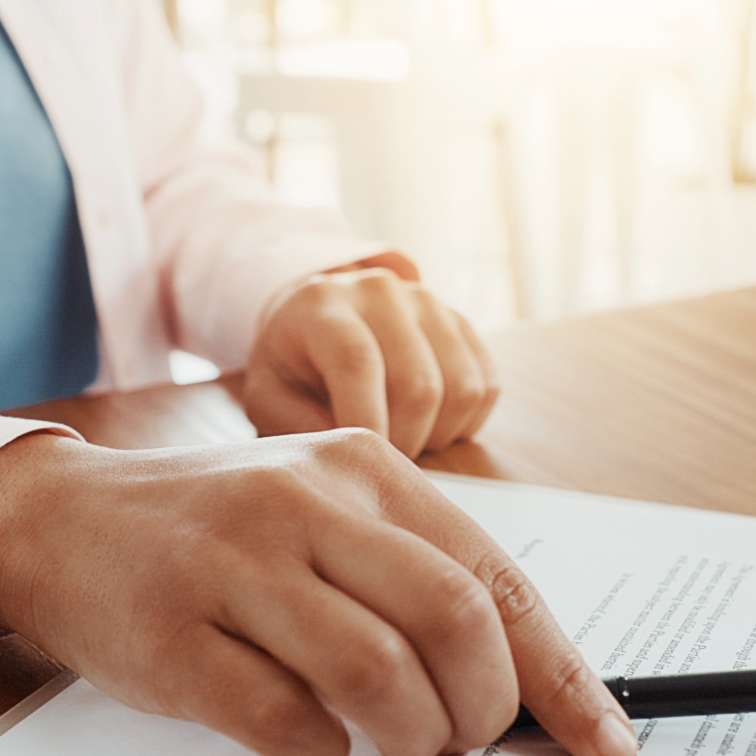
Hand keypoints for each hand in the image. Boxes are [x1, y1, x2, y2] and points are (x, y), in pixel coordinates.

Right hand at [0, 429, 636, 755]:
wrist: (67, 522)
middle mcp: (307, 502)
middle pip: (453, 619)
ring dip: (413, 734)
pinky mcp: (177, 637)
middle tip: (468, 736)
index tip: (603, 741)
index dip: (560, 671)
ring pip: (379, 671)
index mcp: (364, 468)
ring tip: (403, 744)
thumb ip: (412, 573)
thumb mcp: (325, 513)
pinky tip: (315, 743)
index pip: (496, 577)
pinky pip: (287, 719)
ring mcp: (237, 565)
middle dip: (486, 707)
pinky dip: (323, 753)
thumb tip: (524, 682)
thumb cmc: (221, 529)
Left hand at [243, 263, 498, 457]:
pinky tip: (430, 424)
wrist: (321, 317)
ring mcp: (428, 301)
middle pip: (418, 384)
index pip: (357, 360)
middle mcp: (380, 291)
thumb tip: (350, 448)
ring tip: (403, 439)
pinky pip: (487, 385)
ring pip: (462, 389)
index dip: (368, 420)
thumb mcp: (268, 395)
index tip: (368, 465)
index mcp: (322, 304)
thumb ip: (296, 424)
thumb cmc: (292, 366)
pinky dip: (465, 422)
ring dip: (438, 434)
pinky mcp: (460, 321)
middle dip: (405, 441)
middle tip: (382, 460)